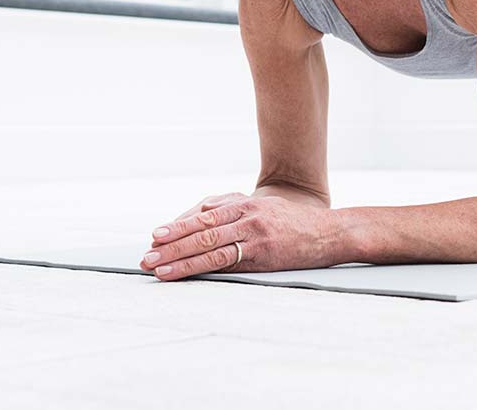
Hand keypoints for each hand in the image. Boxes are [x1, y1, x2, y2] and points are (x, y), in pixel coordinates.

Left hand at [138, 195, 341, 280]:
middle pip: (200, 228)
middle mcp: (246, 214)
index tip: (155, 236)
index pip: (202, 214)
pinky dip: (199, 267)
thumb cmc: (293, 224)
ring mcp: (254, 233)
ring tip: (156, 266)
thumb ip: (232, 211)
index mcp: (244, 203)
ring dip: (178, 257)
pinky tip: (182, 273)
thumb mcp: (262, 209)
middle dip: (170, 243)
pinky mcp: (263, 253)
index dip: (177, 226)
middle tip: (146, 255)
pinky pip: (225, 260)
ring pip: (207, 244)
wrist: (329, 232)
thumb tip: (197, 217)